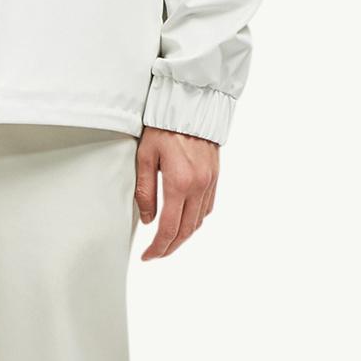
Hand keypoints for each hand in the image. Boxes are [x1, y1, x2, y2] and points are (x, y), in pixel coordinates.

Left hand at [134, 127, 218, 259]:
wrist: (191, 104)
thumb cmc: (163, 126)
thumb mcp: (145, 156)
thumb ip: (145, 190)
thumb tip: (147, 219)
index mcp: (179, 183)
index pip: (169, 229)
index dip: (158, 248)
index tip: (148, 256)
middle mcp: (198, 186)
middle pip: (187, 231)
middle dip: (171, 247)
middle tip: (156, 254)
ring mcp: (210, 182)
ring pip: (199, 221)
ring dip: (184, 236)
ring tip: (168, 241)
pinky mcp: (215, 176)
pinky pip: (208, 207)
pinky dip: (196, 220)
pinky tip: (184, 220)